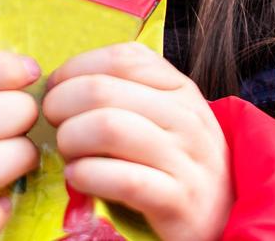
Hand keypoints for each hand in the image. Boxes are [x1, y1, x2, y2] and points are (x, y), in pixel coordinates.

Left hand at [43, 42, 232, 240]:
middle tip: (52, 123)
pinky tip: (77, 177)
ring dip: (71, 139)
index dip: (76, 68)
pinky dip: (87, 175)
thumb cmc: (176, 161)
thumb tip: (62, 81)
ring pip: (108, 127)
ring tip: (67, 153)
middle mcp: (186, 116)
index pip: (121, 57)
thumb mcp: (163, 115)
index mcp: (179, 87)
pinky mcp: (179, 200)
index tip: (55, 87)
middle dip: (62, 104)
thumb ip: (125, 92)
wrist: (221, 217)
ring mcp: (186, 158)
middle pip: (103, 90)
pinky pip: (122, 178)